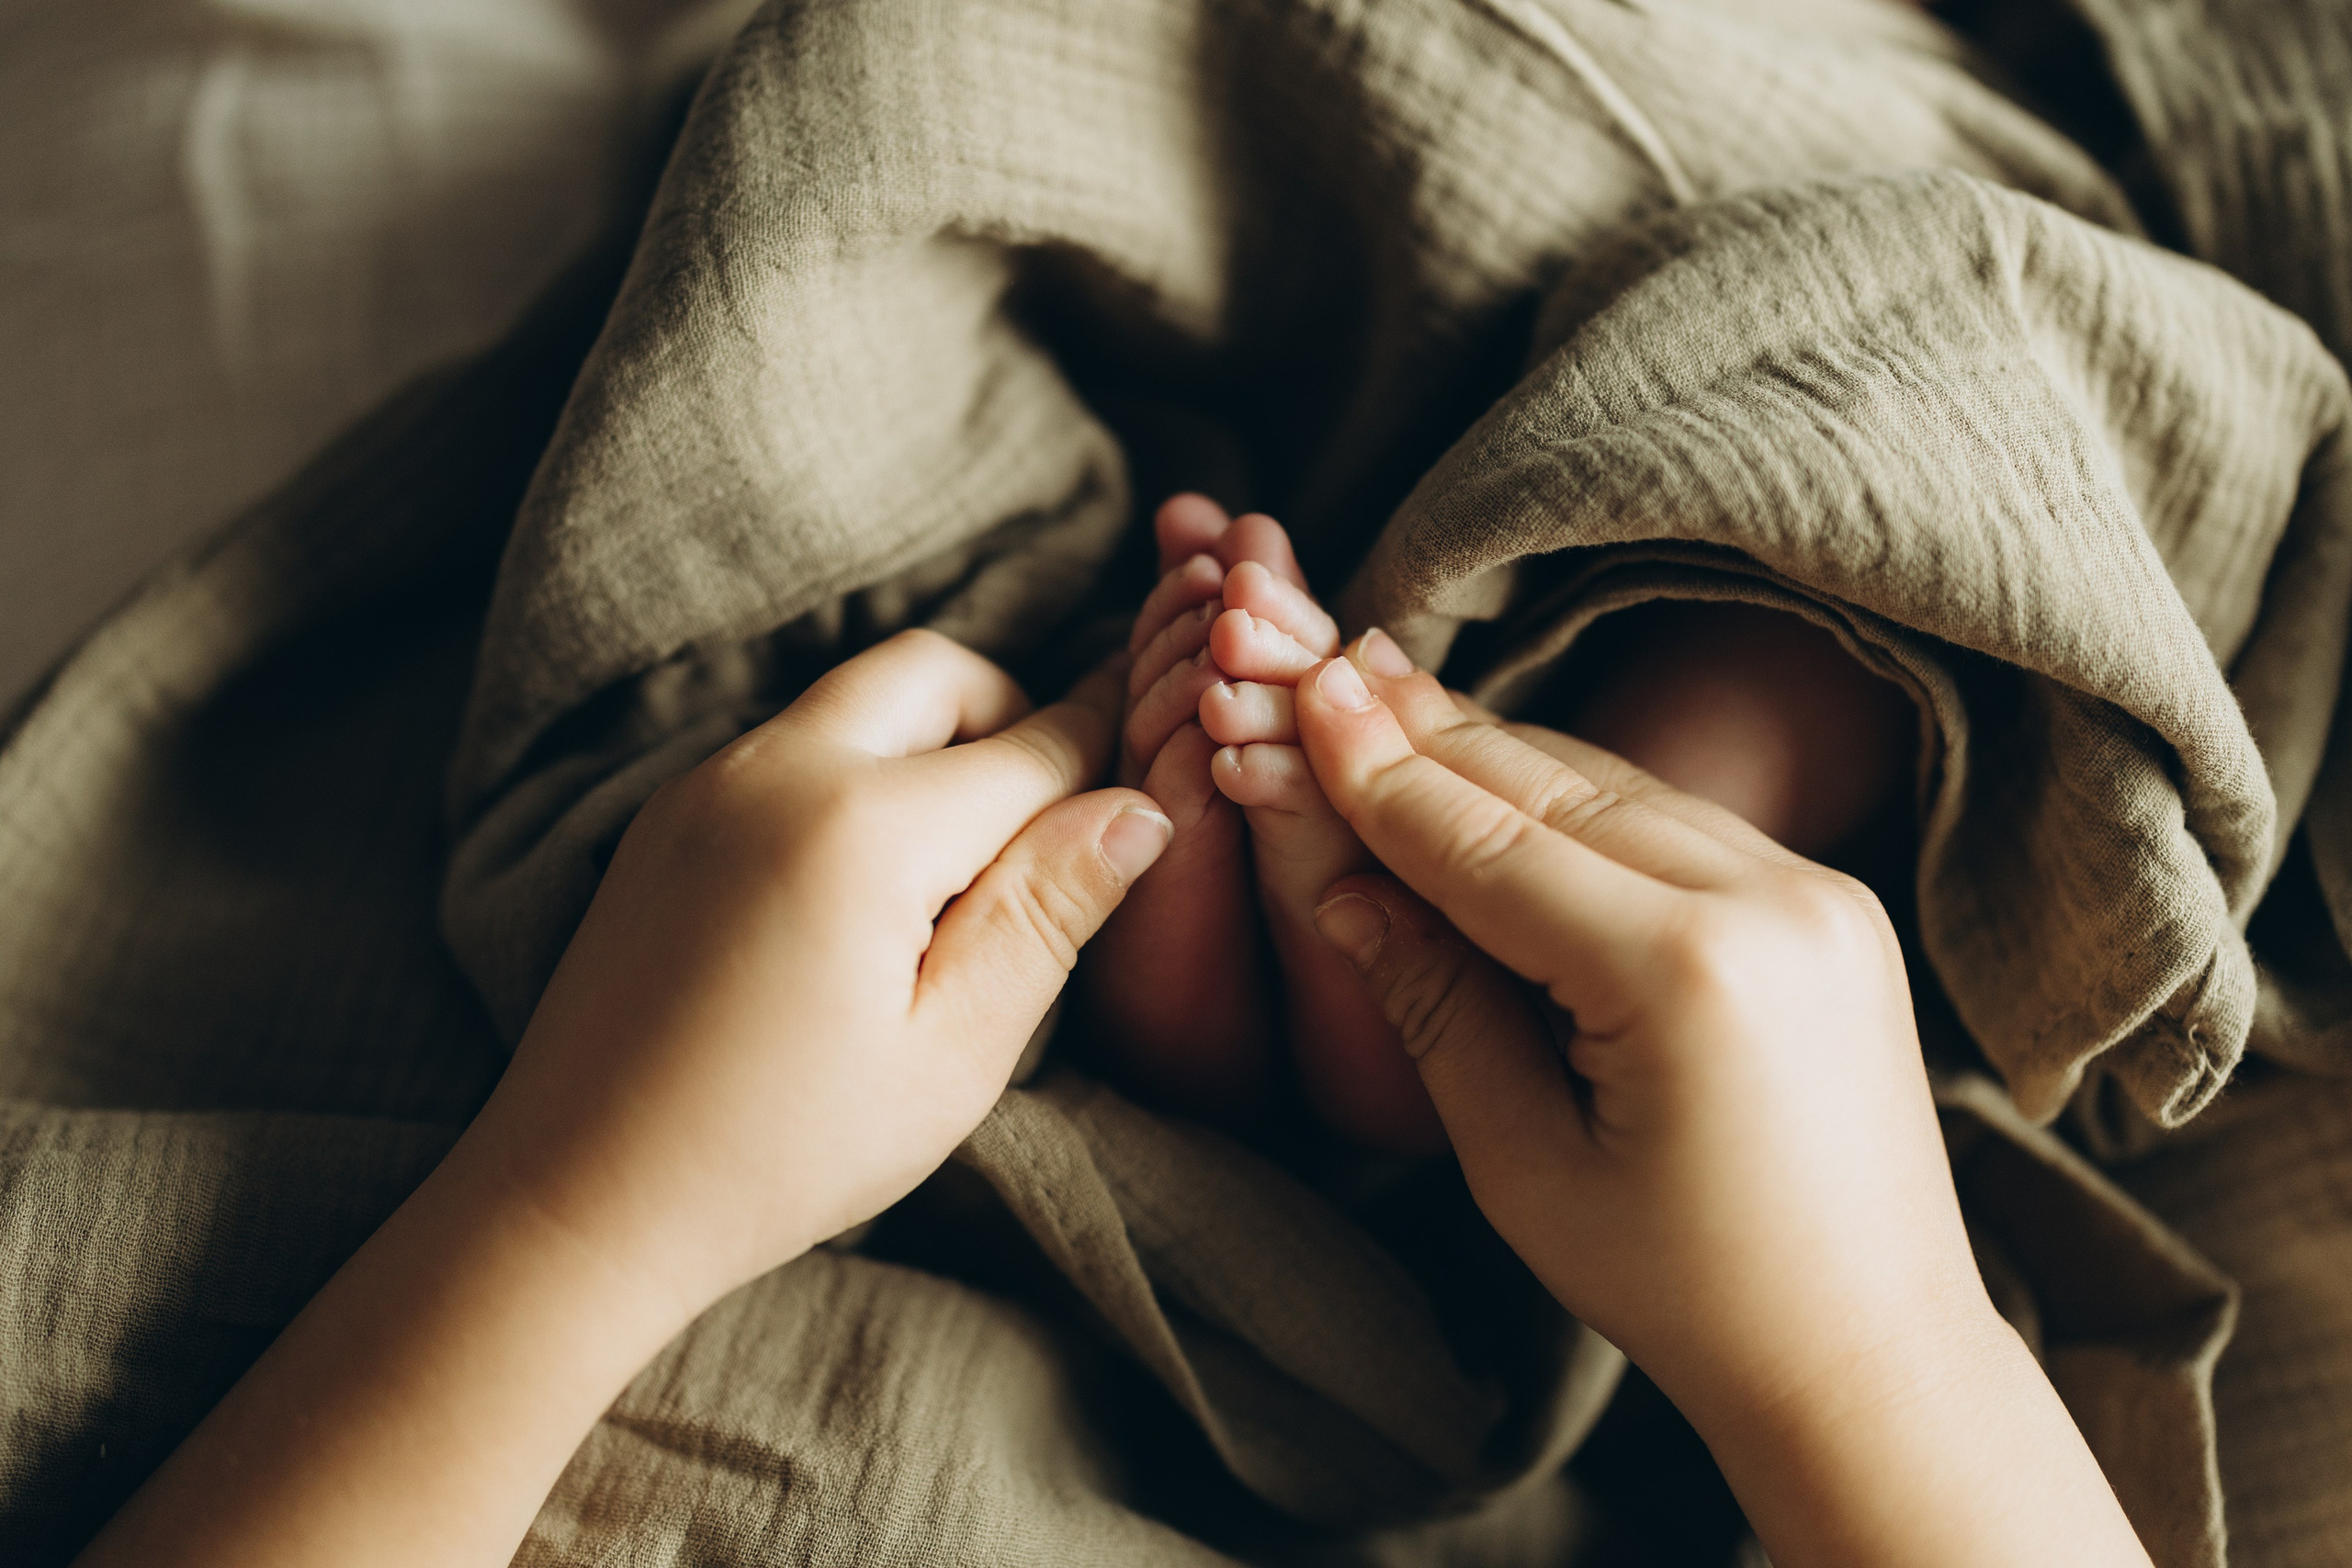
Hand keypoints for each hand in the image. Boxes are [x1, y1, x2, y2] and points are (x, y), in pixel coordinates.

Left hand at [77, 628, 1170, 1567]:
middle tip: (1044, 819)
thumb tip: (1140, 810)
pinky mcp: (665, 816)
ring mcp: (706, 784)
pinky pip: (789, 742)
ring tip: (957, 869)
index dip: (1108, 751)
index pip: (1029, 748)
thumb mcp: (950, 1056)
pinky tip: (866, 885)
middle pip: (934, 671)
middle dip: (1009, 714)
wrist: (576, 1198)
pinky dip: (854, 769)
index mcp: (861, 830)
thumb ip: (1048, 914)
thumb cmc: (777, 1153)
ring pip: (854, 697)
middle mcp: (777, 771)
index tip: (1162, 750)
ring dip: (928, 741)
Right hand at [1289, 641, 2151, 1567]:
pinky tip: (1503, 770)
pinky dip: (1579, 797)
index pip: (1489, 848)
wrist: (1873, 1355)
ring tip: (1394, 699)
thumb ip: (1437, 1008)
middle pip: (1554, 787)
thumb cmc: (1690, 1294)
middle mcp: (1770, 902)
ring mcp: (1818, 894)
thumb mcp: (1524, 1166)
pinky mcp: (1832, 905)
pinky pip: (1677, 820)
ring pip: (1617, 786)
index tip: (1303, 700)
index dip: (1382, 774)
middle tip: (1328, 668)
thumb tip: (1343, 890)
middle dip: (1429, 734)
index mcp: (1686, 974)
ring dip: (1499, 751)